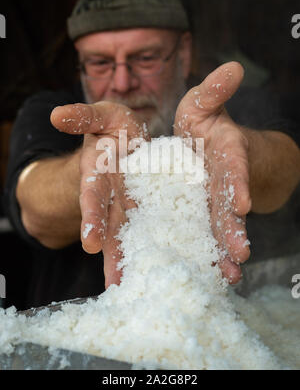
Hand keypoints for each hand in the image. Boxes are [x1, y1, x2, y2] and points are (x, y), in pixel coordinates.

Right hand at [51, 101, 148, 287]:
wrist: (131, 138)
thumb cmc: (114, 126)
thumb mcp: (101, 115)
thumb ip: (83, 116)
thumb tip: (57, 114)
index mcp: (100, 174)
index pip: (93, 197)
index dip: (91, 218)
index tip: (89, 243)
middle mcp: (115, 195)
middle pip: (111, 228)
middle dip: (111, 254)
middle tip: (114, 285)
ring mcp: (134, 204)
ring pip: (133, 235)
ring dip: (133, 260)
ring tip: (139, 289)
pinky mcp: (154, 206)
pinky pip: (157, 227)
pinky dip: (163, 246)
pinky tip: (171, 266)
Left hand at [174, 62, 250, 283]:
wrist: (200, 147)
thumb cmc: (202, 122)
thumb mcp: (202, 104)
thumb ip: (213, 91)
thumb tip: (235, 66)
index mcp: (225, 151)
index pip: (234, 166)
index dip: (238, 182)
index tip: (241, 201)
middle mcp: (221, 180)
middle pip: (228, 205)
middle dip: (234, 227)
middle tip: (241, 252)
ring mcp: (210, 201)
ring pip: (217, 226)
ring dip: (222, 249)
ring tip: (228, 275)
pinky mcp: (196, 214)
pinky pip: (199, 234)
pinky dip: (203, 253)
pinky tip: (207, 275)